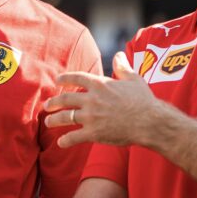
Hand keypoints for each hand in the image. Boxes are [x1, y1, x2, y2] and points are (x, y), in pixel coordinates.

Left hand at [45, 51, 161, 147]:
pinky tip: (61, 142)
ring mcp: (91, 116)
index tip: (57, 80)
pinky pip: (73, 137)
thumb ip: (122, 67)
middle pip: (65, 98)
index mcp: (100, 84)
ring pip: (65, 118)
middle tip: (46, 105)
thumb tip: (119, 55)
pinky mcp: (94, 133)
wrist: (150, 121)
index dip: (64, 78)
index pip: (76, 77)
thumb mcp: (133, 79)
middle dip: (53, 102)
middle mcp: (91, 99)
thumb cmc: (144, 100)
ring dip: (54, 120)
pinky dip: (65, 141)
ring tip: (48, 122)